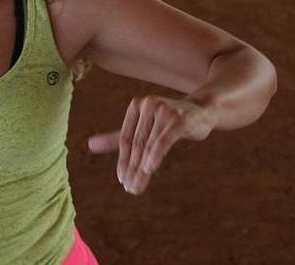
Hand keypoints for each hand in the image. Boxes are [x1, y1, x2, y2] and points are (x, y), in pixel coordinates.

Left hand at [87, 95, 213, 195]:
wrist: (203, 111)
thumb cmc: (170, 121)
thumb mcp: (143, 127)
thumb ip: (118, 137)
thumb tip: (90, 144)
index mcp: (136, 106)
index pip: (126, 138)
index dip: (123, 160)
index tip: (122, 180)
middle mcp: (148, 105)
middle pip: (137, 143)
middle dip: (132, 168)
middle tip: (130, 188)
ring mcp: (164, 110)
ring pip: (149, 145)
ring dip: (142, 168)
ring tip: (138, 186)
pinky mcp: (179, 119)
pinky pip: (164, 140)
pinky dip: (155, 155)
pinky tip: (149, 170)